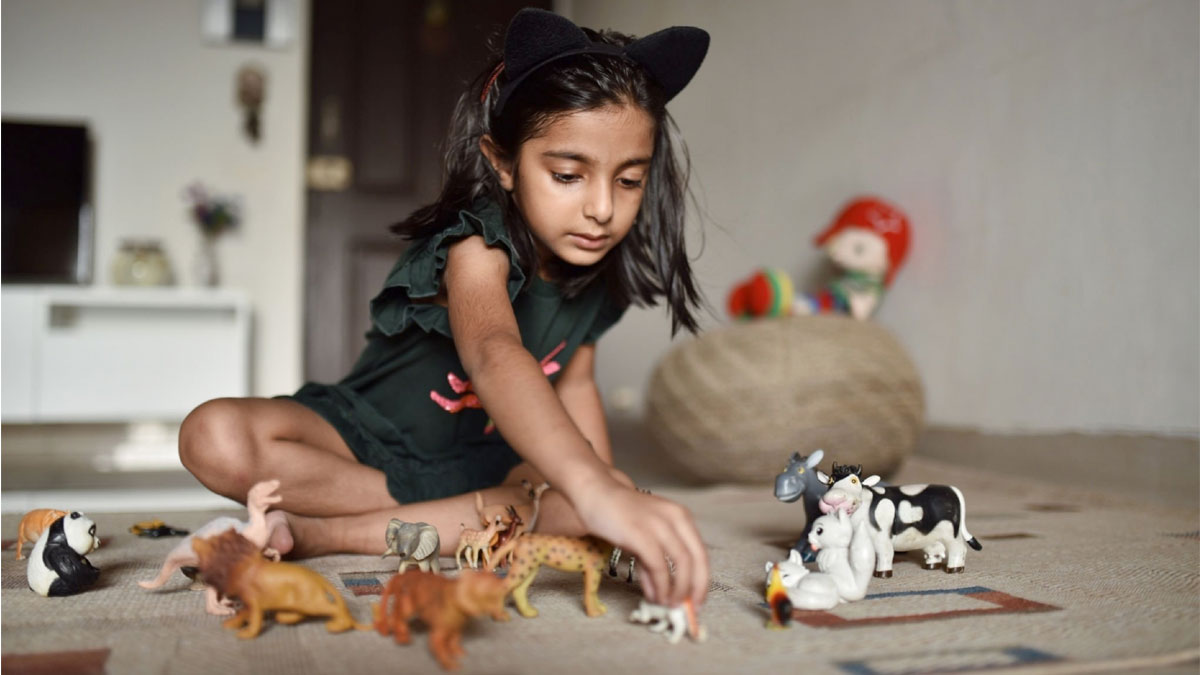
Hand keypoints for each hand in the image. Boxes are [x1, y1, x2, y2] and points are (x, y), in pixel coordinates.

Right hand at [572, 479, 708, 607]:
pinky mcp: (641, 533)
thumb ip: (653, 564)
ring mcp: (659, 524)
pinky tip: (655, 596)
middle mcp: (675, 518)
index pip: (701, 553)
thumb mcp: (643, 538)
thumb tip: (660, 594)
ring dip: (678, 590)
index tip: (697, 601)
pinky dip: (661, 585)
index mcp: (681, 517)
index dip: (702, 580)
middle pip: (697, 559)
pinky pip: (659, 565)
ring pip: (682, 563)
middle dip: (695, 588)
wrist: (595, 494)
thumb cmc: (619, 515)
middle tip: (687, 608)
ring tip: (669, 605)